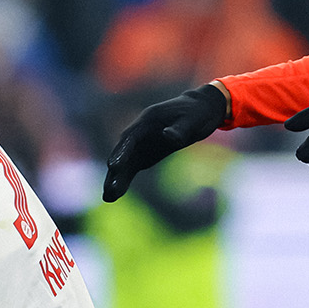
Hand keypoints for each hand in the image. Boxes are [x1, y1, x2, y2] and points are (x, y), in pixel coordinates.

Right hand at [102, 84, 228, 201]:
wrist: (200, 109)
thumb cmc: (197, 112)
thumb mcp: (193, 119)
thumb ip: (180, 129)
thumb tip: (168, 136)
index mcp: (147, 121)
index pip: (129, 138)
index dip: (121, 152)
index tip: (113, 166)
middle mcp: (138, 133)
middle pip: (122, 153)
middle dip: (115, 171)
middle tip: (109, 190)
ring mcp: (140, 145)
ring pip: (124, 163)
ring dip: (115, 179)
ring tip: (108, 198)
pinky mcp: (145, 155)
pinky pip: (131, 169)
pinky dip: (123, 180)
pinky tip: (115, 195)